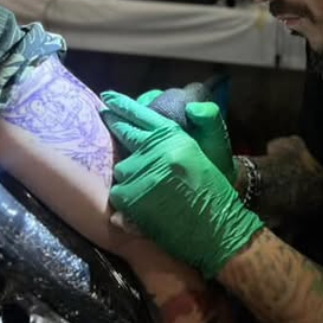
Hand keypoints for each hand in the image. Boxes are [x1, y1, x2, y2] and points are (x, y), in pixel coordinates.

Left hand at [100, 91, 263, 278]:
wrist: (217, 225)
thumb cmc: (213, 189)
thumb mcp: (201, 152)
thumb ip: (181, 134)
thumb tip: (178, 116)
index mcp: (174, 137)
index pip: (143, 116)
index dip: (124, 105)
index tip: (108, 97)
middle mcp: (155, 150)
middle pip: (125, 135)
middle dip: (114, 124)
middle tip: (105, 117)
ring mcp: (141, 173)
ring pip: (121, 168)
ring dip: (129, 174)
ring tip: (148, 188)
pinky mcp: (131, 196)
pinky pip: (119, 192)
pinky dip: (126, 198)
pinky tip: (143, 206)